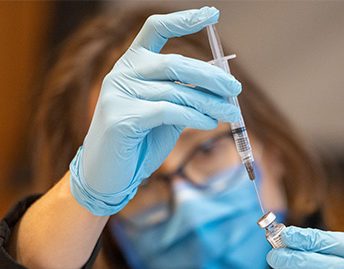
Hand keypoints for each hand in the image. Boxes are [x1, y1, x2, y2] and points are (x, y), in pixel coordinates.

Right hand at [70, 7, 241, 214]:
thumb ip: (185, 96)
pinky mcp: (121, 117)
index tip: (212, 14)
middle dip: (210, 76)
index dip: (183, 19)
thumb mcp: (165, 115)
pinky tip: (209, 122)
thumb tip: (221, 84)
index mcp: (131, 64)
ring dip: (209, 103)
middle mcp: (122, 73)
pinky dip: (194, 117)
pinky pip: (168, 111)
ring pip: (176, 92)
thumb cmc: (139, 143)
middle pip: (174, 64)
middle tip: (235, 89)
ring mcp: (118, 94)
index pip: (155, 29)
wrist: (108, 176)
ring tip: (230, 113)